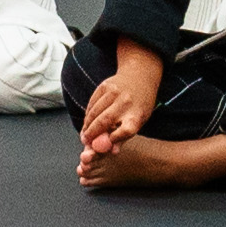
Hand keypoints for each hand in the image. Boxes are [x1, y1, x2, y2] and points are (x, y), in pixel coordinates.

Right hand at [79, 44, 163, 158]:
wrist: (140, 75)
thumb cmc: (140, 104)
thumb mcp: (139, 121)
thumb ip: (125, 136)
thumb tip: (112, 151)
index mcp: (137, 115)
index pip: (126, 130)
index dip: (115, 139)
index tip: (107, 145)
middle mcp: (126, 103)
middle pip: (105, 121)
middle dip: (92, 134)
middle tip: (85, 142)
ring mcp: (114, 92)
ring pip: (95, 112)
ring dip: (87, 125)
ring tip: (84, 134)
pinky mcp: (105, 86)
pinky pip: (92, 103)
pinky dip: (88, 114)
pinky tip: (88, 121)